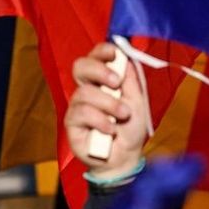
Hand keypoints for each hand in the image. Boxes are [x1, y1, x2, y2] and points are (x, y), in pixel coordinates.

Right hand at [64, 42, 146, 178]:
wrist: (126, 157)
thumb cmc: (130, 129)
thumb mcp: (137, 102)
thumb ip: (130, 80)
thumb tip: (125, 56)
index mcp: (103, 81)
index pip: (95, 57)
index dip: (102, 51)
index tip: (115, 53)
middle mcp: (87, 90)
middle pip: (80, 67)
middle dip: (99, 70)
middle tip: (116, 82)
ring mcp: (78, 106)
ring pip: (84, 92)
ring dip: (108, 104)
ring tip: (123, 116)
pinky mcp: (72, 123)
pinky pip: (81, 113)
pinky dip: (100, 120)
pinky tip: (110, 130)